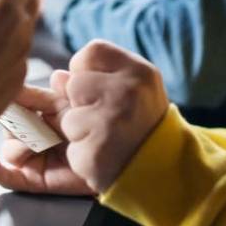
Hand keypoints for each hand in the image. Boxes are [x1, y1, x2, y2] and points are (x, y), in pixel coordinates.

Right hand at [0, 78, 92, 195]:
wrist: (118, 162)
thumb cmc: (103, 132)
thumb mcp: (85, 107)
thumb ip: (71, 92)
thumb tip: (57, 77)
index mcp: (45, 110)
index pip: (20, 100)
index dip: (15, 97)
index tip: (11, 92)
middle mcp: (35, 131)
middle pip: (10, 124)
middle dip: (17, 123)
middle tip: (30, 123)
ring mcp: (33, 155)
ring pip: (9, 148)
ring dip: (18, 145)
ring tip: (36, 144)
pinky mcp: (34, 177)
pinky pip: (9, 176)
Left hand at [60, 40, 169, 192]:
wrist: (168, 173)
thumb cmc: (144, 126)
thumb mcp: (135, 91)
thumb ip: (97, 77)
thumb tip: (57, 78)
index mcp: (139, 72)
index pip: (92, 52)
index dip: (87, 70)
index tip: (99, 89)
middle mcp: (126, 93)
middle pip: (74, 84)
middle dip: (81, 104)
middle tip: (107, 120)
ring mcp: (110, 123)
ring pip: (69, 118)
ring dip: (81, 132)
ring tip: (107, 140)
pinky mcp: (95, 152)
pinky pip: (71, 149)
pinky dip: (82, 155)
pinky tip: (105, 157)